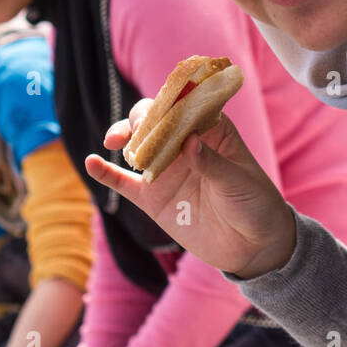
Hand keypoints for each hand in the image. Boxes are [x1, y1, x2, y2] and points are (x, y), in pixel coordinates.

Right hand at [87, 99, 296, 278]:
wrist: (252, 245)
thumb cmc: (254, 203)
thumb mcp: (238, 181)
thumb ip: (212, 163)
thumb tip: (189, 142)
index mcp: (212, 130)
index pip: (186, 106)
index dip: (170, 101)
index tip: (161, 107)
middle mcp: (185, 144)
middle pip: (156, 120)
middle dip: (142, 118)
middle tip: (138, 130)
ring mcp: (166, 170)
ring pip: (137, 145)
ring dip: (123, 137)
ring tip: (116, 141)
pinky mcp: (152, 197)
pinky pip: (124, 182)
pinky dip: (106, 173)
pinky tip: (91, 163)